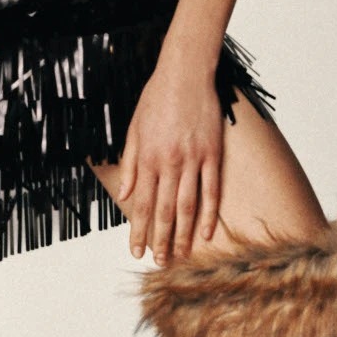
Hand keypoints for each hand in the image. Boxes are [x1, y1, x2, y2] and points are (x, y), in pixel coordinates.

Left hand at [116, 53, 223, 265]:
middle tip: (159, 262)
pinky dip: (210, 213)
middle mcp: (169, 163)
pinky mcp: (212, 154)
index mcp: (147, 158)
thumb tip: (124, 195)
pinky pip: (212, 190)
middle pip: (163, 210)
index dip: (138, 230)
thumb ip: (130, 164)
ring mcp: (193, 160)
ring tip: (181, 255)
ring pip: (187, 205)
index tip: (135, 250)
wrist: (185, 74)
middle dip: (160, 239)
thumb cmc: (156, 99)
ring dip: (183, 233)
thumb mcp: (133, 129)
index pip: (140, 203)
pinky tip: (208, 232)